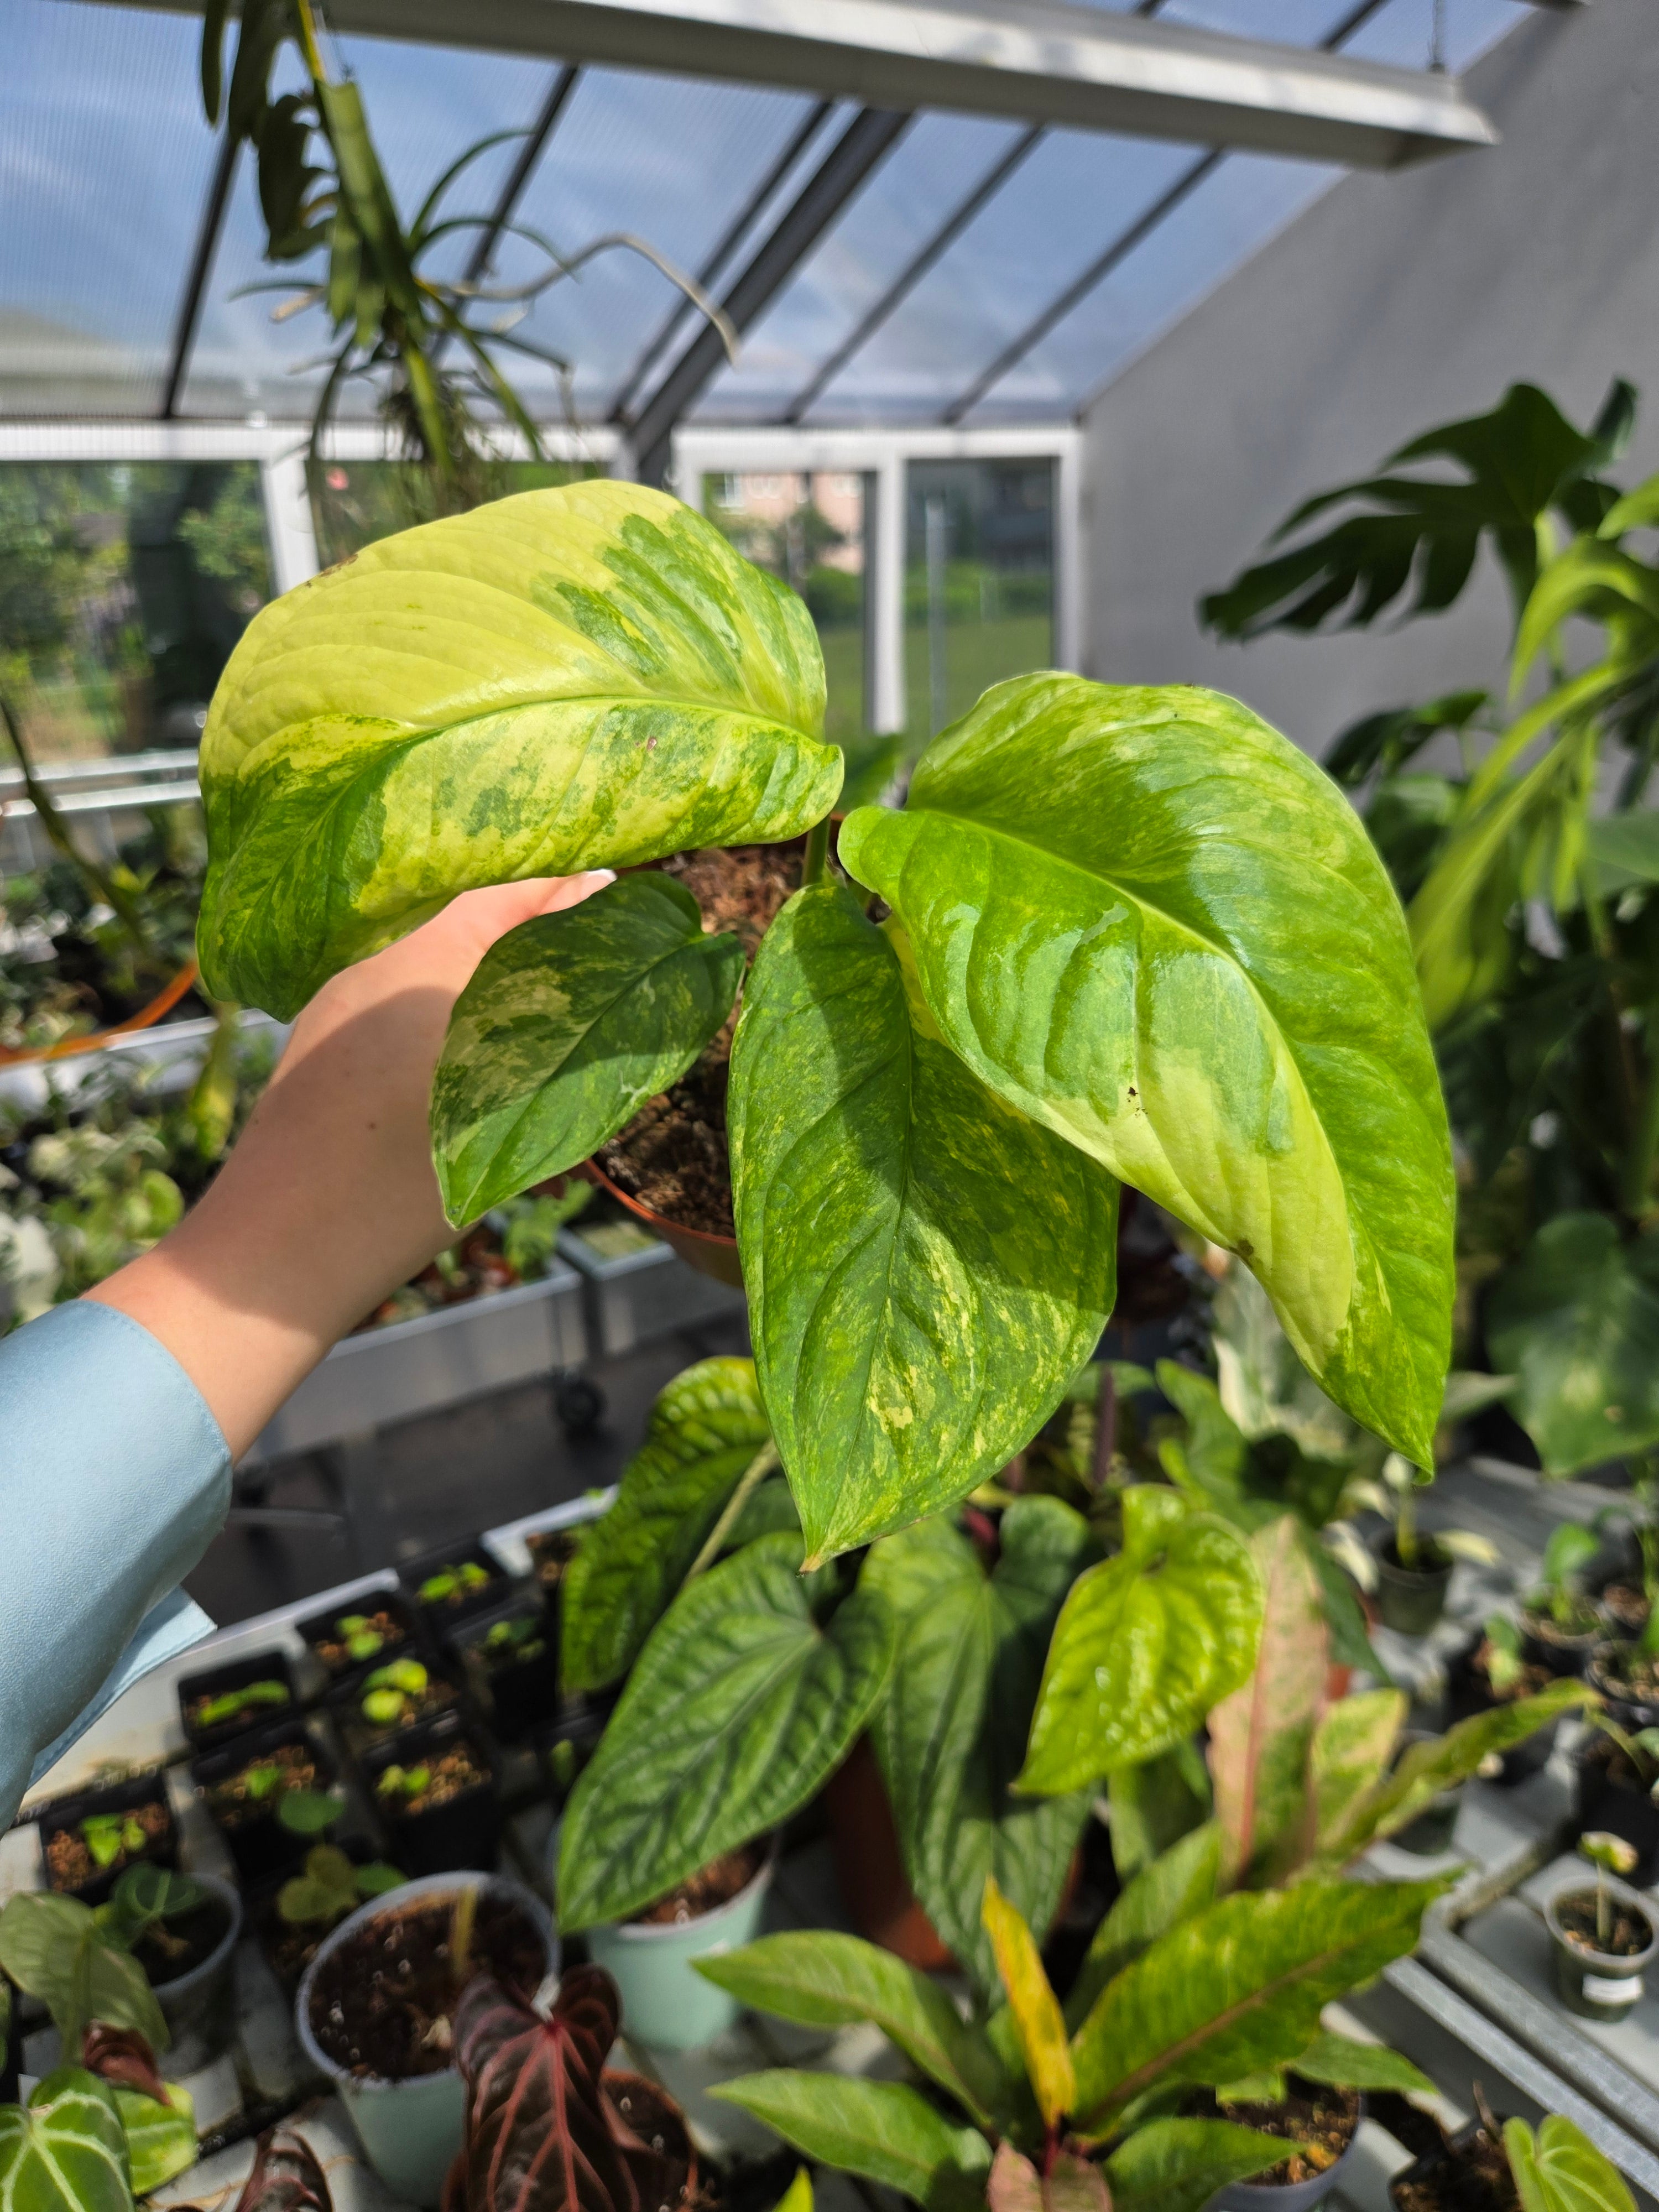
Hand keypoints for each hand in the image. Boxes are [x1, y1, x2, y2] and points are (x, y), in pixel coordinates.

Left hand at [89, 873, 612, 1457]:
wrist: (275, 1253)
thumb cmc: (396, 1187)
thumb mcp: (499, 1119)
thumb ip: (557, 1058)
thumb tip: (608, 1023)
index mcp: (421, 967)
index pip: (504, 898)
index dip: (562, 892)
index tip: (612, 889)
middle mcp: (372, 972)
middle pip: (466, 930)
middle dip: (530, 937)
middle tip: (592, 955)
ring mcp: (334, 1011)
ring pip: (427, 972)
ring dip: (485, 980)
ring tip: (543, 1013)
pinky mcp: (313, 1051)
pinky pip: (393, 1009)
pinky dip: (443, 1014)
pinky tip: (473, 1061)